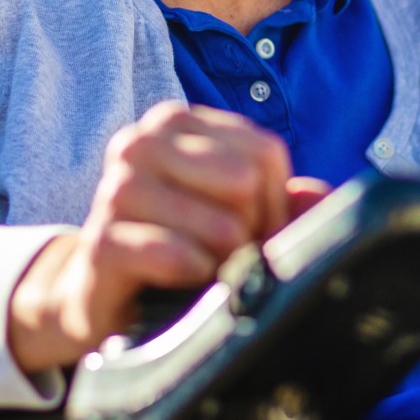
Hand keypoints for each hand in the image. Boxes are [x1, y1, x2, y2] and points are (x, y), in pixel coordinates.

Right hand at [9, 102, 330, 372]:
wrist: (98, 297)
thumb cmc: (175, 246)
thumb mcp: (233, 215)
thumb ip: (284, 201)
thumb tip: (321, 196)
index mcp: (174, 122)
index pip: (265, 152)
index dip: (272, 204)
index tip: (247, 229)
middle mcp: (139, 143)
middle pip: (246, 181)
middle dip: (249, 232)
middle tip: (220, 253)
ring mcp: (115, 190)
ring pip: (222, 225)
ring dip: (223, 262)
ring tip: (199, 269)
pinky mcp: (101, 244)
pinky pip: (178, 256)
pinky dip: (194, 278)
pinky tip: (180, 281)